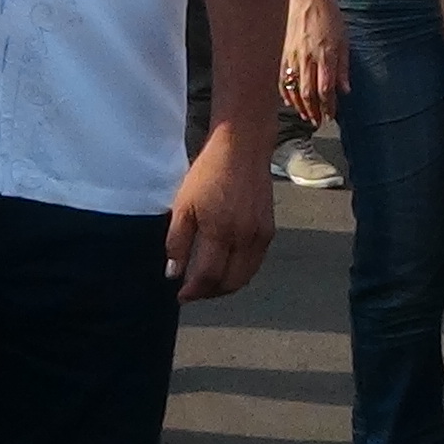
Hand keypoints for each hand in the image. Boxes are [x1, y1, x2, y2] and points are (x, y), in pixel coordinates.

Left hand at [165, 122, 274, 303]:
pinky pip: (255, 262)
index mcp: (221, 230)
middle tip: (193, 293)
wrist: (242, 147)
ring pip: (246, 276)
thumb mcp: (184, 204)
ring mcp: (261, 234)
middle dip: (210, 293)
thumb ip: (177, 241)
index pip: (209, 276)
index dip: (193, 291)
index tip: (180, 296)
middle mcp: (245, 237)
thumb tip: (174, 273)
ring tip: (208, 283)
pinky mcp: (269, 229)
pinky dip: (240, 271)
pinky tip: (226, 265)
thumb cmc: (208, 172)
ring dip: (226, 286)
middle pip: (231, 283)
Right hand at [279, 0, 346, 122]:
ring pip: (294, 89)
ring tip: (305, 115)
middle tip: (318, 122)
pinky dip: (285, 92)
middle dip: (314, 111)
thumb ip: (343, 67)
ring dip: (300, 106)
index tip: (331, 116)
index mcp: (326, 56)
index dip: (328, 107)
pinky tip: (289, 101)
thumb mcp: (344, 41)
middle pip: (309, 94)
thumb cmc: (329, 17)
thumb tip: (345, 90)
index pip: (326, 90)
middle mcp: (308, 59)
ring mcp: (293, 56)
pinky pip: (281, 78)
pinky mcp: (283, 53)